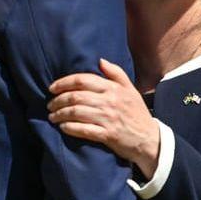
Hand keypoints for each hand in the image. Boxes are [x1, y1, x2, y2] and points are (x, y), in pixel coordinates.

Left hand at [47, 59, 160, 178]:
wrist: (150, 139)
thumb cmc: (137, 113)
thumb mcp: (130, 89)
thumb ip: (116, 73)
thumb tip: (100, 60)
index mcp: (113, 88)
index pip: (83, 80)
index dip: (63, 83)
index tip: (52, 88)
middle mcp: (110, 102)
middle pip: (76, 96)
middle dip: (58, 100)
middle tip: (49, 104)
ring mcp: (108, 119)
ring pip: (76, 112)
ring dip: (60, 114)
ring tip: (52, 116)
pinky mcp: (108, 135)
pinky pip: (83, 130)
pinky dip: (70, 128)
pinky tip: (63, 127)